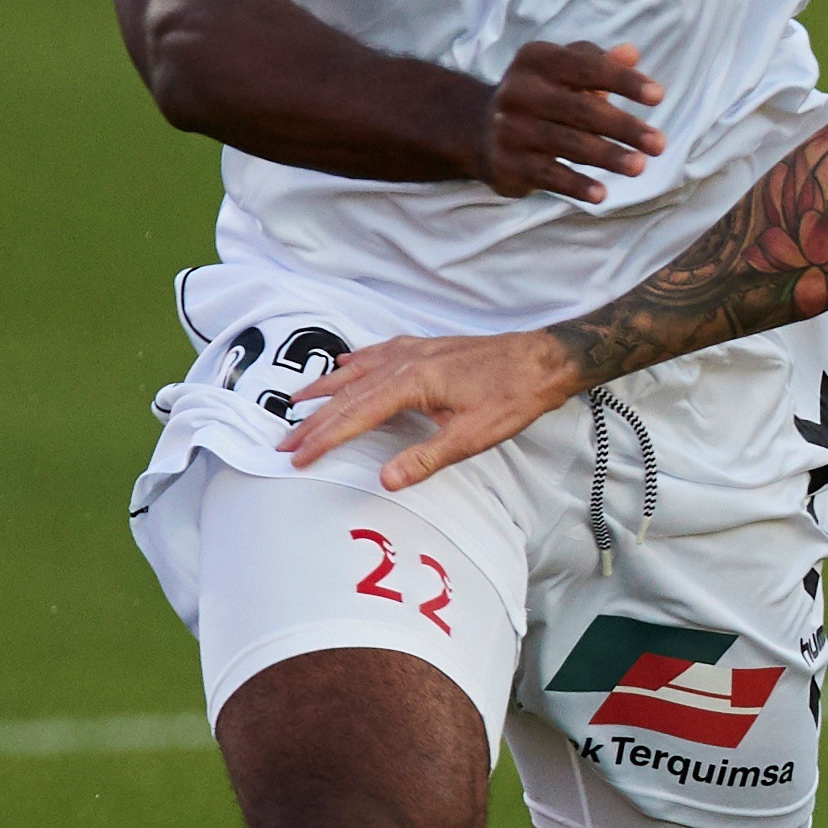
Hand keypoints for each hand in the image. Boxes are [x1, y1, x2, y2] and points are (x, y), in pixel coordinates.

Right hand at [278, 331, 578, 488]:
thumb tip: (386, 480)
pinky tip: (345, 364)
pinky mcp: (425, 347)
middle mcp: (404, 361)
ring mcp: (413, 350)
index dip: (323, 439)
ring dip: (324, 389)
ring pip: (356, 371)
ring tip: (295, 401)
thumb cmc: (513, 396)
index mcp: (410, 383)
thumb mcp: (472, 436)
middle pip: (347, 394)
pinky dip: (354, 363)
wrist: (543, 359)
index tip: (297, 457)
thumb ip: (426, 457)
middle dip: (313, 420)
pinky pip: (377, 353)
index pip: (354, 416)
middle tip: (284, 442)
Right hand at [478, 40, 666, 200]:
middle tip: (660, 144)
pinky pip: (549, 175)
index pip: (587, 67)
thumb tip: (632, 53)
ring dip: (608, 157)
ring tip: (640, 166)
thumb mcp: (564, 70)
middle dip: (624, 127)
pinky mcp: (508, 162)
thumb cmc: (543, 93)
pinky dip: (576, 185)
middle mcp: (519, 91)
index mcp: (537, 60)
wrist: (481, 128)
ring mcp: (511, 128)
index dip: (624, 81)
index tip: (659, 96)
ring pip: (568, 144)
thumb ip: (597, 61)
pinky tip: (602, 194)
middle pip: (581, 109)